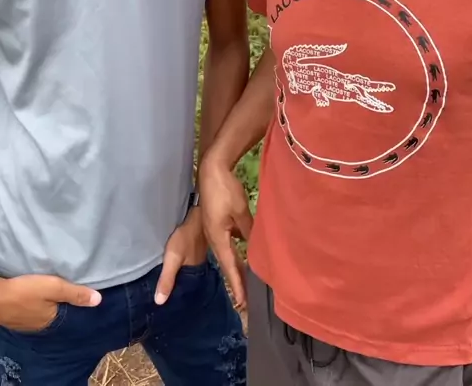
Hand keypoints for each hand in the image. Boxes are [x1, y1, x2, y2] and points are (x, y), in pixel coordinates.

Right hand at [0, 274, 101, 331]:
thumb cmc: (25, 293)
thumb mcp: (54, 288)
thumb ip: (75, 293)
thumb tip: (99, 300)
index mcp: (51, 321)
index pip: (69, 314)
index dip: (75, 304)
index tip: (84, 294)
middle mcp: (39, 325)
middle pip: (55, 312)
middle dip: (62, 302)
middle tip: (70, 287)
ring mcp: (26, 322)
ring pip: (43, 310)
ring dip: (48, 302)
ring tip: (55, 289)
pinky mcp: (15, 315)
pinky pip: (31, 309)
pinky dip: (36, 302)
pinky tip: (36, 294)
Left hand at [154, 207, 207, 304]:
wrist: (196, 217)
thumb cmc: (185, 237)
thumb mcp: (173, 257)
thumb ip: (167, 278)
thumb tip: (159, 302)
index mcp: (197, 276)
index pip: (192, 296)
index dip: (185, 305)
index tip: (175, 315)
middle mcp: (201, 271)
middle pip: (194, 289)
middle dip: (186, 299)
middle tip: (174, 310)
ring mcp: (201, 261)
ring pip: (194, 279)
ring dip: (187, 286)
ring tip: (176, 298)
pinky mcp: (197, 254)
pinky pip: (193, 270)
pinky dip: (187, 276)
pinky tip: (180, 278)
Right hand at [199, 155, 252, 309]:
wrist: (212, 169)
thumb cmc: (225, 190)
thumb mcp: (240, 212)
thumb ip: (249, 231)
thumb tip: (259, 248)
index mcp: (217, 238)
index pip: (230, 267)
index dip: (237, 285)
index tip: (242, 303)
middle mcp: (214, 238)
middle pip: (227, 264)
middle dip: (237, 281)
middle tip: (246, 301)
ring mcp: (214, 230)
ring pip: (227, 254)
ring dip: (237, 268)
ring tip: (248, 283)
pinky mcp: (216, 223)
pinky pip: (227, 243)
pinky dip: (236, 252)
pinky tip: (246, 254)